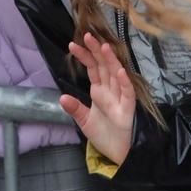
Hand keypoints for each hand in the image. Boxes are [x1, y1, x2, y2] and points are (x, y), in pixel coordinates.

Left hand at [58, 33, 134, 164]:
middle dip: (96, 51)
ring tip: (104, 46)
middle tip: (87, 35)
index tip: (72, 45)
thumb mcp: (85, 122)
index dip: (84, 56)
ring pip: (116, 75)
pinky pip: (127, 93)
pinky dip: (125, 83)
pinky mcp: (128, 109)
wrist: (118, 155)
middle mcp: (110, 90)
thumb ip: (75, 109)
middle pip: (103, 66)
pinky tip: (120, 72)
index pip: (92, 68)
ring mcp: (120, 98)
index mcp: (100, 91)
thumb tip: (62, 97)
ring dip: (111, 61)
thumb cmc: (105, 136)